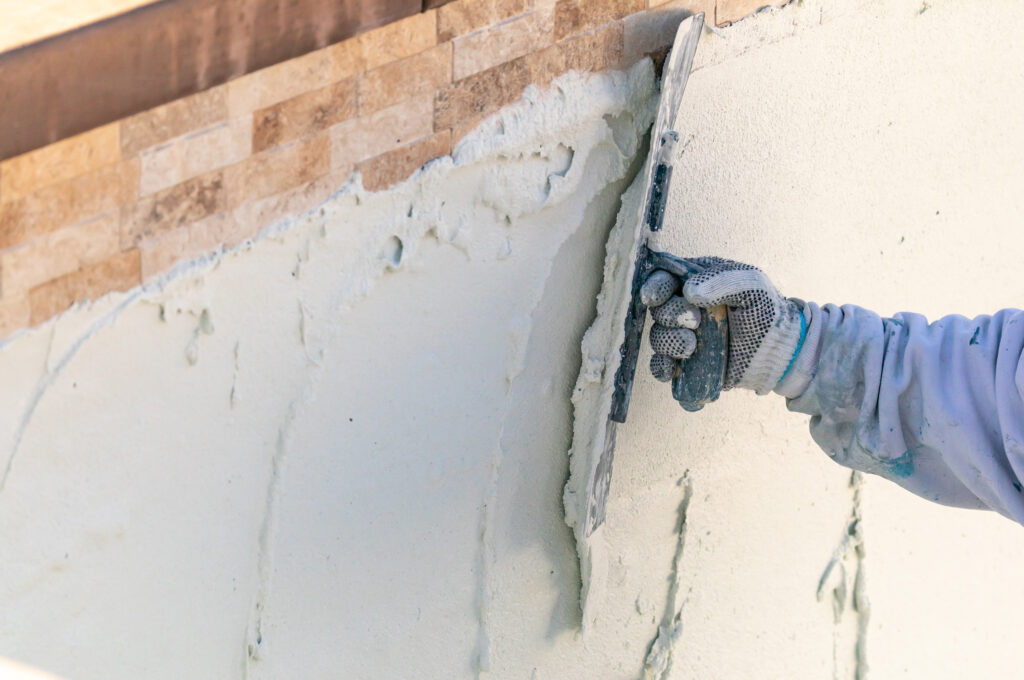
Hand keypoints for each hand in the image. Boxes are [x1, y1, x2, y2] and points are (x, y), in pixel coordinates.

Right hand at [641, 257, 804, 394]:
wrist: (781, 352)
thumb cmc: (767, 311)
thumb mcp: (752, 285)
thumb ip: (723, 280)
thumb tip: (688, 291)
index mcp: (698, 283)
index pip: (665, 278)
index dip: (655, 286)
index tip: (656, 296)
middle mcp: (686, 308)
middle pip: (658, 310)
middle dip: (669, 316)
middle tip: (695, 322)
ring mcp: (685, 336)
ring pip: (658, 337)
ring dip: (668, 342)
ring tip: (691, 347)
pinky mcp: (688, 363)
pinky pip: (662, 367)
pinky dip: (661, 368)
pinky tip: (672, 368)